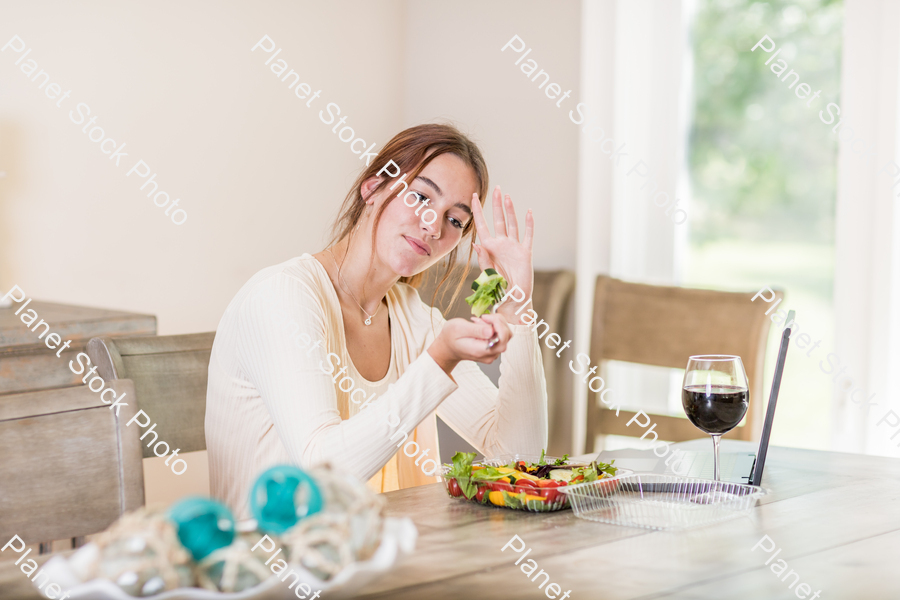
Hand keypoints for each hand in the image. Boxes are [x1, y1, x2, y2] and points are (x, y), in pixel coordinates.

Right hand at [427, 313, 513, 374]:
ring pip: (505, 334)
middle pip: (506, 336)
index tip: (486, 317)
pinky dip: (494, 326)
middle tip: (482, 318)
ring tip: (479, 322)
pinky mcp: (493, 348)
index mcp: (481, 350)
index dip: (499, 325)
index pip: (502, 340)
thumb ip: (476, 330)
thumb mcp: (459, 328)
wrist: (448, 347)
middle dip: (497, 322)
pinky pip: (501, 335)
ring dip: (495, 323)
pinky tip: (481, 325)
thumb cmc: (451, 337)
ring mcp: (493, 352)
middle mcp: (490, 354)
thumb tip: (492, 331)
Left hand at [470, 186, 533, 321]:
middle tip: (497, 188)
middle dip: (496, 204)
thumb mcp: (487, 273)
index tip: (473, 196)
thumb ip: (483, 258)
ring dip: (510, 210)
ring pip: (512, 224)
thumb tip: (475, 244)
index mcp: (489, 248)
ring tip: (507, 196)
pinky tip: (528, 212)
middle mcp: (501, 244)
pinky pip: (528, 235)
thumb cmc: (497, 289)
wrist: (512, 299)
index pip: (481, 225)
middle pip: (498, 220)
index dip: (477, 211)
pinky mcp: (525, 252)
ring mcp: (514, 247)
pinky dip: (529, 224)